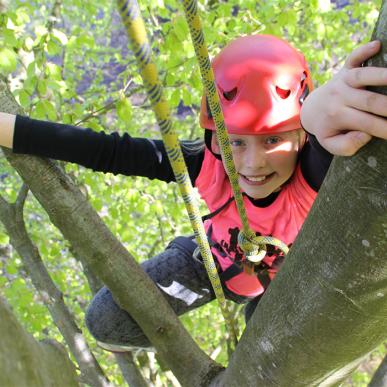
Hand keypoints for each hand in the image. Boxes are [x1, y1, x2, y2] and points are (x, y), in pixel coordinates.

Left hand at [300, 40, 386, 155]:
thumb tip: (365, 135)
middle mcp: (339, 97)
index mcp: (338, 116)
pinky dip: (364, 50)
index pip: (368, 123)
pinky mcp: (345, 68)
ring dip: (383, 76)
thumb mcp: (331, 143)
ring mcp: (342, 81)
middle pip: (370, 101)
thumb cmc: (329, 128)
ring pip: (363, 76)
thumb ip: (346, 146)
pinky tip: (378, 44)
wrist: (313, 109)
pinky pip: (353, 58)